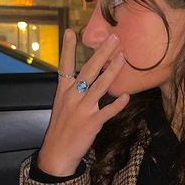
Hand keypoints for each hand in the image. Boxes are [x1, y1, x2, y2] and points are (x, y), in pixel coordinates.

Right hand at [37, 29, 129, 175]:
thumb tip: (85, 79)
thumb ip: (73, 92)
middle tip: (113, 38)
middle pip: (88, 70)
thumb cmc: (62, 130)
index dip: (68, 48)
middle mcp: (72, 97)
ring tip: (123, 57)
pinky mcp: (92, 123)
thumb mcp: (62, 107)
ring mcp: (82, 109)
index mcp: (63, 92)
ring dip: (112, 71)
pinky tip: (127, 96)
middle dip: (101, 53)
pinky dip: (117, 104)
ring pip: (99, 86)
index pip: (64, 66)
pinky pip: (107, 111)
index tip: (71, 31)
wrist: (57, 154)